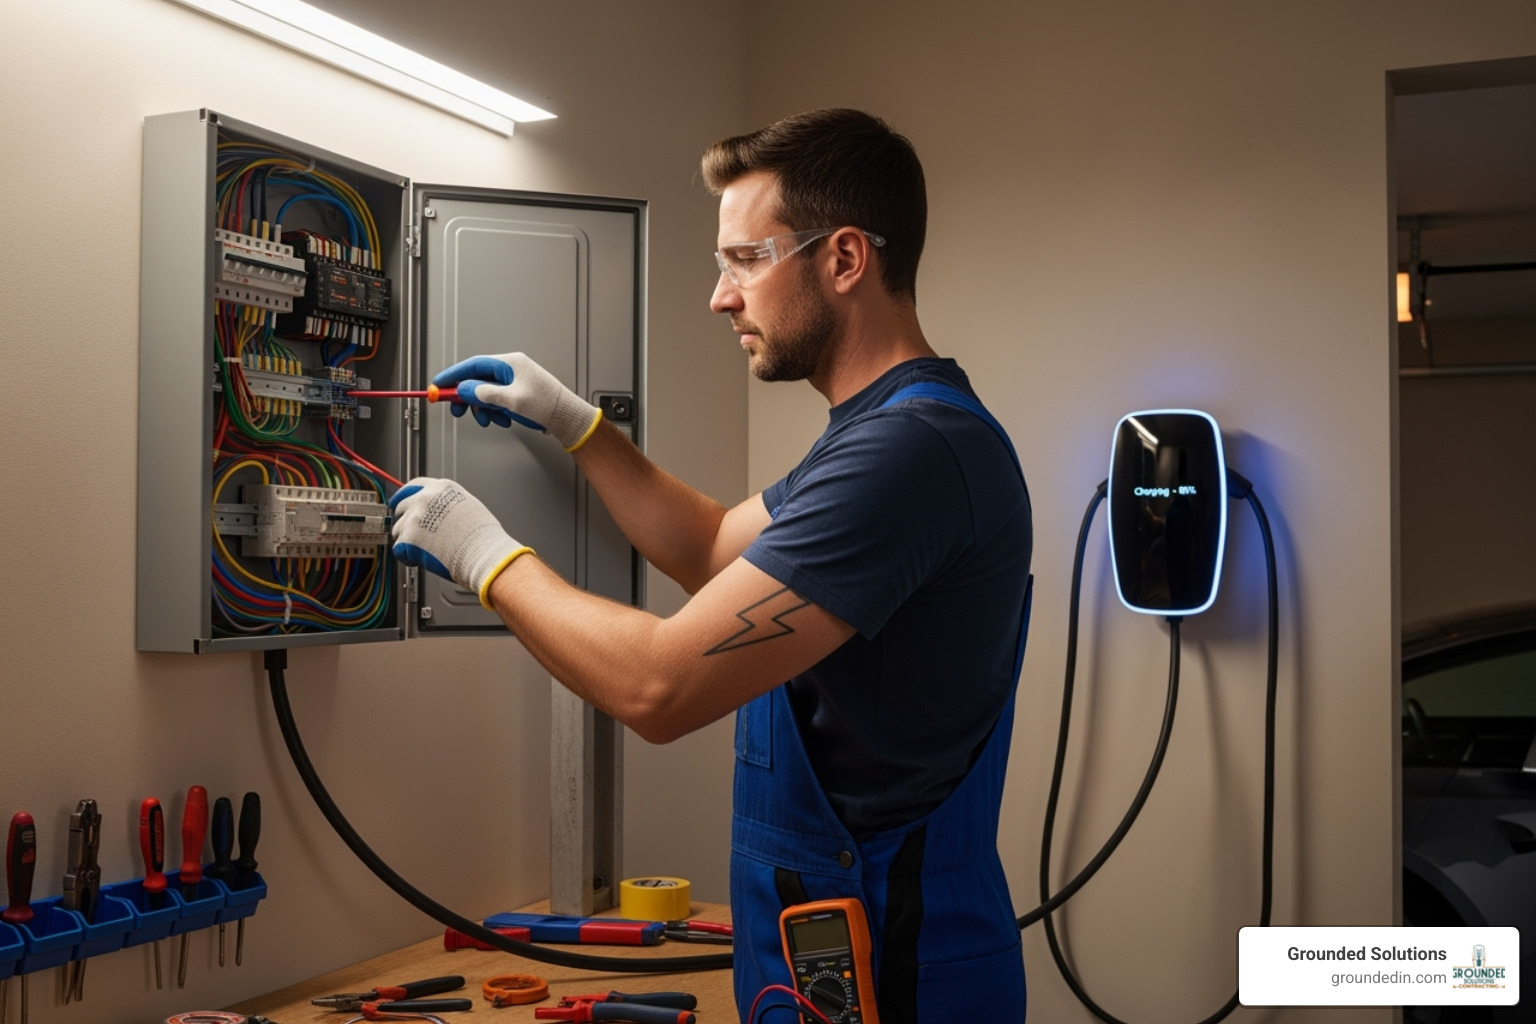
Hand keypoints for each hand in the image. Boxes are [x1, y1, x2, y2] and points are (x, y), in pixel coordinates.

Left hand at [389, 478, 533, 608]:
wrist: (482, 552)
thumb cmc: (482, 535)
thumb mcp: (469, 505)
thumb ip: (448, 503)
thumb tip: (439, 511)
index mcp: (441, 488)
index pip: (414, 485)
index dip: (405, 495)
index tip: (400, 501)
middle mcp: (425, 498)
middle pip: (401, 506)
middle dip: (406, 520)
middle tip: (413, 532)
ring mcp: (415, 517)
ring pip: (398, 529)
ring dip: (407, 540)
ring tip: (424, 549)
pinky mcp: (409, 537)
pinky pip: (399, 548)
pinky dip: (407, 556)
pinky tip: (420, 559)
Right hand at [433, 353, 601, 450]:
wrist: (567, 417)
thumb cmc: (548, 404)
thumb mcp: (512, 400)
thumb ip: (485, 394)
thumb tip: (465, 389)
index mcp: (509, 363)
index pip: (473, 364)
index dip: (453, 375)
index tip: (438, 384)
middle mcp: (510, 369)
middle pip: (477, 379)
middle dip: (467, 396)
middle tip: (458, 410)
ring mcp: (513, 381)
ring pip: (485, 393)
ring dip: (483, 408)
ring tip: (490, 420)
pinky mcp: (517, 393)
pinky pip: (496, 400)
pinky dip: (494, 411)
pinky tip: (502, 419)